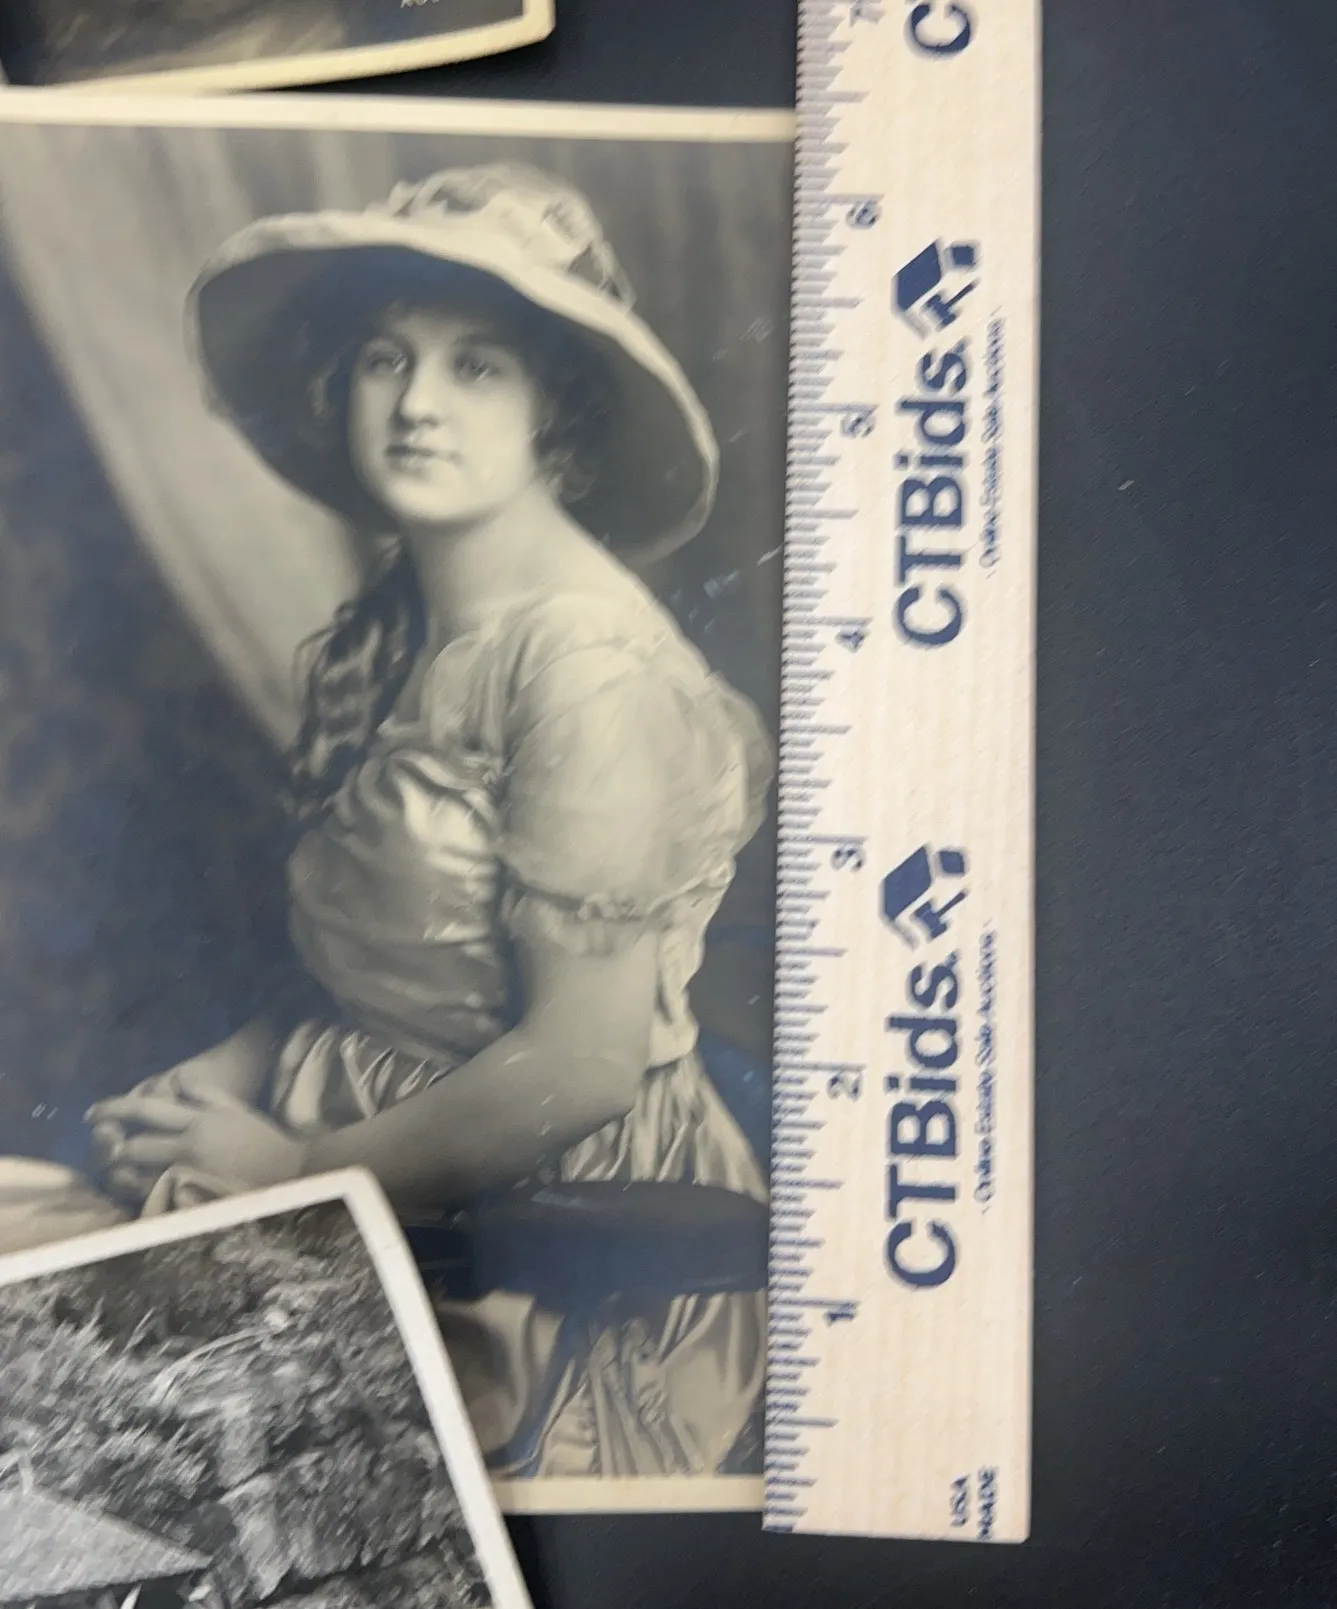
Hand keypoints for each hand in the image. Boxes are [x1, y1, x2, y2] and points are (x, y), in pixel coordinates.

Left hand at [86, 1089, 306, 1194]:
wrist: (291, 1175)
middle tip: (103, 1147)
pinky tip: (135, 1189)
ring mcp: (189, 1175)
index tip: (93, 1113)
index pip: (144, 1111)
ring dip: (120, 1172)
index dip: (113, 1109)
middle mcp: (189, 1146)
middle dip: (111, 1146)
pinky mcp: (191, 1200)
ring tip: (115, 1170)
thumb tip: (176, 1082)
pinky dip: (136, 1192)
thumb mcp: (236, 1109)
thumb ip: (204, 1094)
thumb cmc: (264, 1141)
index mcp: (199, 1120)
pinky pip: (151, 1197)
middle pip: (133, 1144)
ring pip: (137, 1174)